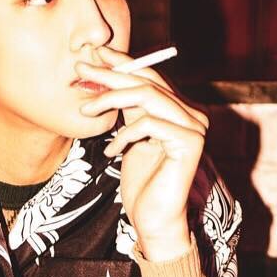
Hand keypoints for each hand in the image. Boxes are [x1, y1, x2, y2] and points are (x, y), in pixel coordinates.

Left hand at [77, 48, 208, 260]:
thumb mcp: (129, 137)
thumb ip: (128, 109)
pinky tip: (111, 151)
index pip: (150, 77)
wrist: (153, 221)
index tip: (93, 55)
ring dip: (110, 100)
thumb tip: (105, 73)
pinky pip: (149, 123)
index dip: (122, 63)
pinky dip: (124, 134)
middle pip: (148, 82)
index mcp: (180, 110)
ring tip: (85, 111)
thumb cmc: (141, 184)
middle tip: (80, 71)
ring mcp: (195, 127)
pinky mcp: (190, 142)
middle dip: (110, 75)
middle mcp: (193, 114)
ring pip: (148, 97)